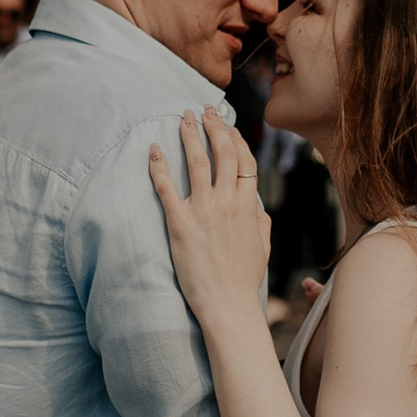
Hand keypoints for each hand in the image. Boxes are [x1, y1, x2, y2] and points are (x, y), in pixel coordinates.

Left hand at [149, 107, 273, 336]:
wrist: (228, 305)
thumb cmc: (244, 280)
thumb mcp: (262, 247)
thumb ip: (260, 222)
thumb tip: (258, 208)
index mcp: (247, 206)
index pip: (244, 162)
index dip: (236, 140)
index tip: (229, 127)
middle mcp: (226, 203)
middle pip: (222, 153)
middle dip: (213, 127)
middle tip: (204, 111)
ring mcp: (203, 211)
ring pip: (196, 162)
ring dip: (189, 136)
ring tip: (183, 119)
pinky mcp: (180, 223)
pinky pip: (166, 188)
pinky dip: (159, 166)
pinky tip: (154, 150)